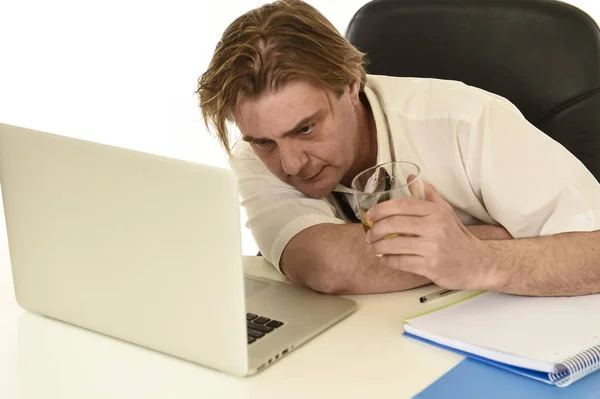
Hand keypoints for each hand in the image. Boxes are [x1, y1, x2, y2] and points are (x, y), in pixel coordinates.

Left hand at [365, 181, 487, 289]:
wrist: (478, 263)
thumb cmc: (457, 237)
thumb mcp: (446, 212)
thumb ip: (428, 195)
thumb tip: (411, 177)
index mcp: (435, 212)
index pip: (402, 205)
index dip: (381, 209)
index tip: (370, 215)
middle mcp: (434, 228)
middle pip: (394, 224)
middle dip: (375, 230)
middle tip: (368, 235)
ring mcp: (432, 248)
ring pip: (394, 245)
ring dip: (377, 247)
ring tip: (373, 248)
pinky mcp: (431, 267)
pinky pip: (401, 262)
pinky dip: (388, 261)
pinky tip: (385, 259)